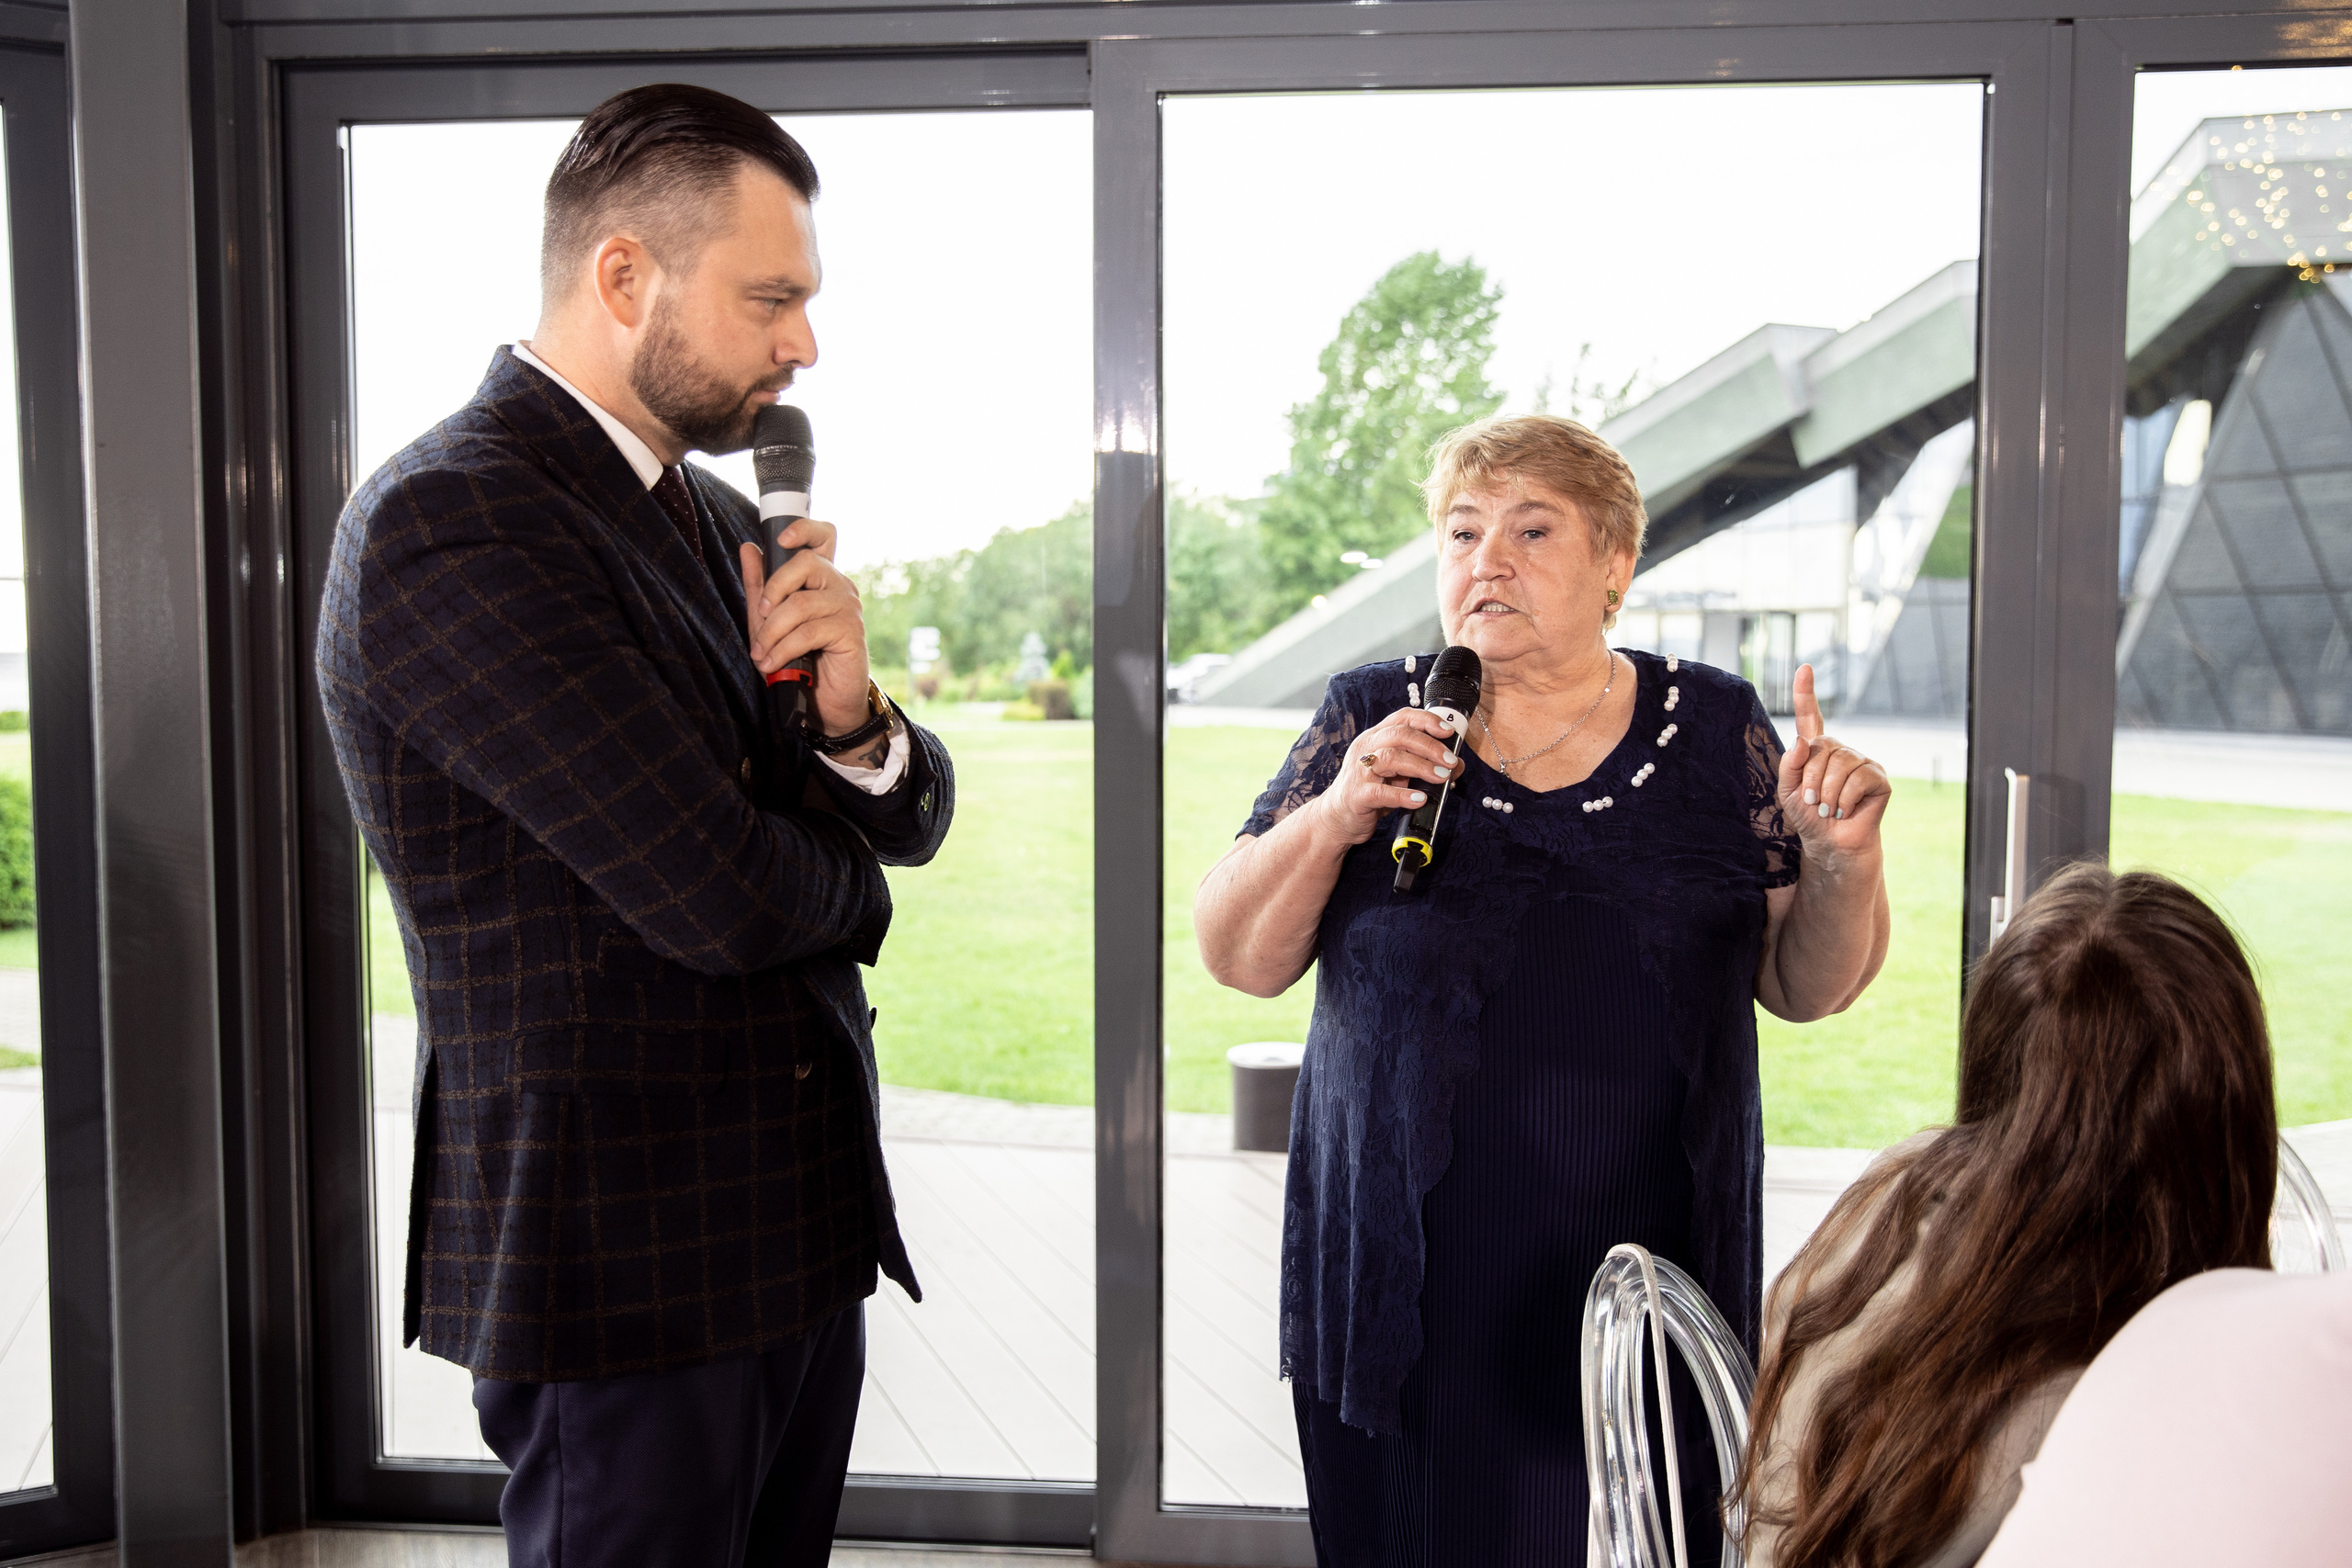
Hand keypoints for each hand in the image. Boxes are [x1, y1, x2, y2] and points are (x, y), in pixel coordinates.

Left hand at [738, 534, 870, 735]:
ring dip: (772, 632)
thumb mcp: (769, 621)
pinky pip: (809, 631)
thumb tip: (748, 549)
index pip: (823, 536)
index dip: (804, 529)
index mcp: (821, 578)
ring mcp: (848, 608)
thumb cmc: (799, 659)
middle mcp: (839, 586)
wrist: (824, 703)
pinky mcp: (851, 632)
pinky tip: (772, 664)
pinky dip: (783, 649)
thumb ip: (759, 586)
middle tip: (760, 616)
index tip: (779, 541)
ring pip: (800, 604)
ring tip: (761, 655)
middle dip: (773, 589)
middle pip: (806, 563)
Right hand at [1314, 706, 1460, 848]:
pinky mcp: (1357, 795)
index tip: (1449, 732)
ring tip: (1441, 778)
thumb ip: (1422, 766)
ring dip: (1421, 766)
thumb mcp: (1398, 774)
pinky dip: (1403, 795)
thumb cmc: (1371, 792)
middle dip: (1430, 746)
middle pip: (1399, 735)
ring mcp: (1360, 771)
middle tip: (1450, 761)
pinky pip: (1381, 792)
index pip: (1402, 717)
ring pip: (1391, 758)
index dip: (1427, 721)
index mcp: (1375, 738)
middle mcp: (1366, 749)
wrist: (1338, 818)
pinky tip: (1419, 799)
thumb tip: (1457, 765)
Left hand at [1778, 663, 1890, 862]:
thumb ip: (1790, 765)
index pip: (1811, 716)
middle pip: (1821, 748)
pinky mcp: (1878, 777)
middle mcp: (1840, 750)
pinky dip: (1845, 798)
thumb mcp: (1788, 791)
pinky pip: (1858, 778)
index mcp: (1816, 750)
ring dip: (1827, 793)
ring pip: (1840, 764)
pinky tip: (1844, 810)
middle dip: (1811, 779)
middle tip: (1813, 802)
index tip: (1804, 668)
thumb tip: (1803, 741)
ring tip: (1828, 809)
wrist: (1829, 842)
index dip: (1806, 693)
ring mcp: (1862, 761)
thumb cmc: (1808, 816)